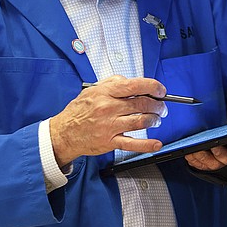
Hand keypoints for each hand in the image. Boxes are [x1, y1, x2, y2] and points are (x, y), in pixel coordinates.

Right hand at [49, 75, 168, 167]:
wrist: (65, 132)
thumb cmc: (79, 111)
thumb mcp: (92, 89)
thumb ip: (112, 82)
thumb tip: (131, 81)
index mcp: (106, 92)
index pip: (135, 86)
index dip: (153, 87)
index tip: (160, 90)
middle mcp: (109, 108)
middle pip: (142, 104)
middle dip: (157, 105)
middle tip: (161, 107)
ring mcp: (110, 126)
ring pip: (141, 121)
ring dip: (154, 120)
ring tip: (156, 120)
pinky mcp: (110, 142)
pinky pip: (132, 143)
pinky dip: (148, 144)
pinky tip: (156, 143)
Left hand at [184, 127, 226, 185]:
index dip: (221, 153)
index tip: (213, 144)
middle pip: (216, 166)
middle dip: (204, 156)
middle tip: (194, 146)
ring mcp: (226, 173)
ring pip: (208, 168)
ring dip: (197, 159)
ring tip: (189, 150)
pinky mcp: (218, 171)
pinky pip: (204, 169)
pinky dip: (196, 163)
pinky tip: (189, 156)